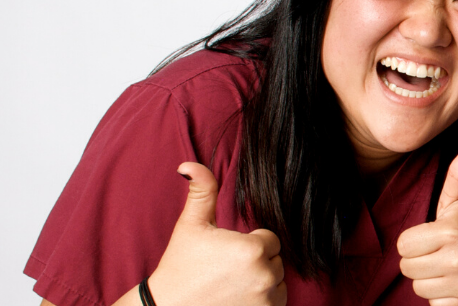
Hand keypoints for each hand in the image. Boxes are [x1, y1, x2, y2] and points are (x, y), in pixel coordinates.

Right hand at [147, 162, 285, 304]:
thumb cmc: (179, 266)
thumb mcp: (190, 226)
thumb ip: (202, 192)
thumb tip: (190, 164)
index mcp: (252, 249)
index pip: (270, 239)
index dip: (249, 243)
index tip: (227, 253)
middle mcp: (264, 275)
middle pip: (275, 260)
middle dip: (256, 262)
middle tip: (226, 270)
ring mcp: (266, 299)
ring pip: (278, 281)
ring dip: (262, 281)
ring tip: (231, 283)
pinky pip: (277, 301)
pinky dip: (264, 300)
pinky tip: (238, 297)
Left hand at [398, 146, 457, 305]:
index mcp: (452, 232)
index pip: (404, 244)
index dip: (417, 242)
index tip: (436, 239)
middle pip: (406, 267)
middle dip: (421, 262)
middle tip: (442, 255)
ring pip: (417, 287)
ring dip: (430, 281)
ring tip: (448, 270)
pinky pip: (432, 304)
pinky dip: (441, 298)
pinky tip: (454, 287)